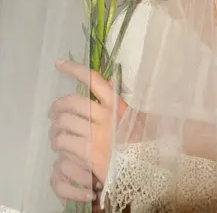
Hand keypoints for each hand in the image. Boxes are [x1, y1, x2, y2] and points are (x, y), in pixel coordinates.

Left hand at [49, 60, 127, 202]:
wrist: (144, 171)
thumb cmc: (140, 143)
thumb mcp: (134, 117)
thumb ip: (119, 101)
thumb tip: (108, 81)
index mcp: (117, 105)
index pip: (94, 80)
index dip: (74, 69)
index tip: (59, 64)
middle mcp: (106, 116)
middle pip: (72, 102)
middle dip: (57, 105)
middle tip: (53, 111)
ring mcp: (96, 135)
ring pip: (63, 123)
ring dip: (55, 127)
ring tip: (56, 132)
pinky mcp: (88, 154)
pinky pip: (63, 142)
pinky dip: (58, 143)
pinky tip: (61, 147)